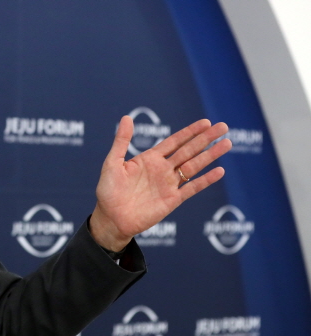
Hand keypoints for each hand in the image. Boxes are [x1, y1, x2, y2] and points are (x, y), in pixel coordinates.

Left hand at [89, 116, 231, 251]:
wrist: (111, 218)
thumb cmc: (108, 191)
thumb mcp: (112, 163)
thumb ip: (122, 141)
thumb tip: (127, 117)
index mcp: (149, 159)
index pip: (174, 141)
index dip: (190, 132)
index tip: (205, 122)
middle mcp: (162, 169)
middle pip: (189, 150)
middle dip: (206, 138)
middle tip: (223, 126)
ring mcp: (169, 184)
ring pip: (194, 166)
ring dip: (210, 155)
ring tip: (227, 143)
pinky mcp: (173, 200)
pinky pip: (192, 188)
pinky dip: (205, 180)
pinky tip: (219, 171)